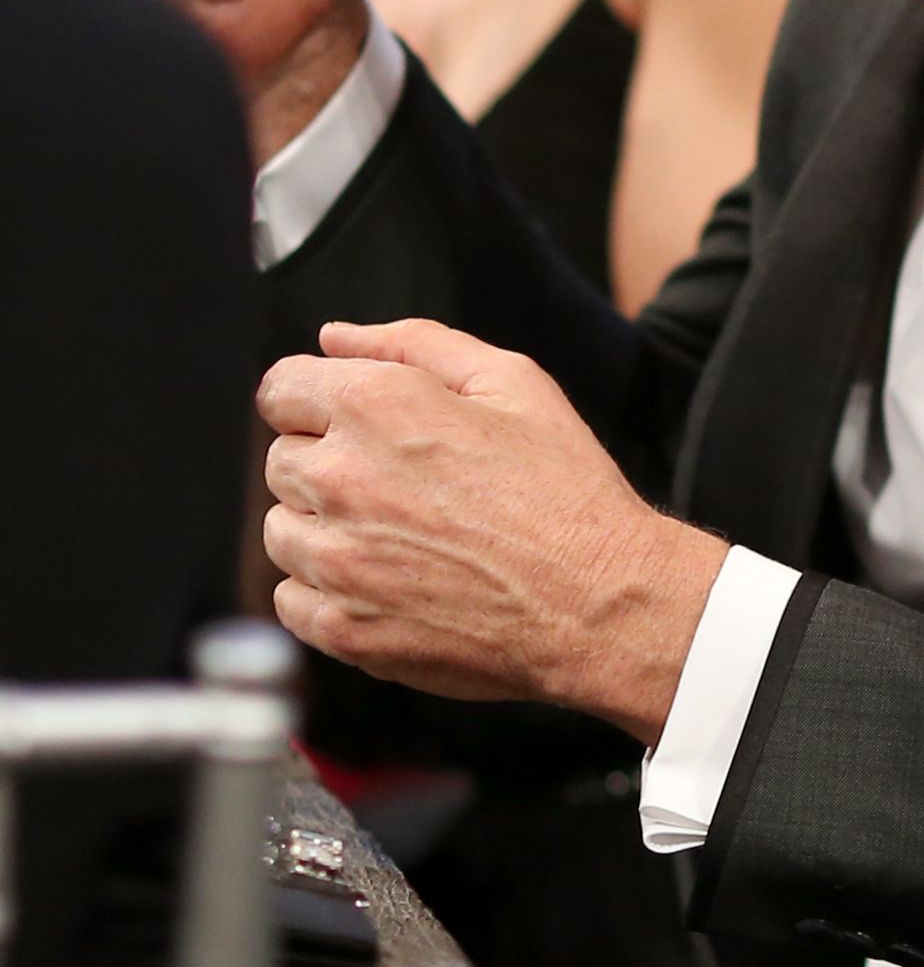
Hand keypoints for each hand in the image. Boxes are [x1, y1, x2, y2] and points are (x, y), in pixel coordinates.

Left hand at [258, 318, 727, 738]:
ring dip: (323, 528)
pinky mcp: (344, 629)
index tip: (352, 422)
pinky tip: (389, 581)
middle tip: (404, 483)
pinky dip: (326, 590)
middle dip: (329, 461)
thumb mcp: (512, 382)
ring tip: (400, 535)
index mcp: (376, 405)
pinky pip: (290, 599)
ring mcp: (337, 561)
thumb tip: (334, 337)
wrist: (599, 602)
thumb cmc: (565, 488)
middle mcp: (341, 478)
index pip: (280, 389)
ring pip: (281, 531)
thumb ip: (414, 343)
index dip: (316, 399)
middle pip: (282, 460)